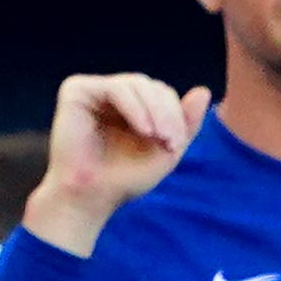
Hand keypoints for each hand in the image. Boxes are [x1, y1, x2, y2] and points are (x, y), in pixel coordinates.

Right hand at [21, 74, 202, 255]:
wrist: (91, 197)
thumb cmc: (126, 178)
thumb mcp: (167, 150)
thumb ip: (186, 123)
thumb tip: (204, 91)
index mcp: (133, 106)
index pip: (163, 94)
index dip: (176, 114)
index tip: (176, 143)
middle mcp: (112, 95)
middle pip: (152, 86)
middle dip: (167, 112)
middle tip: (171, 140)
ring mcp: (94, 91)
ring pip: (137, 84)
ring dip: (154, 110)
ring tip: (157, 136)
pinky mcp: (76, 91)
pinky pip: (116, 88)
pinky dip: (135, 107)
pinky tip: (143, 129)